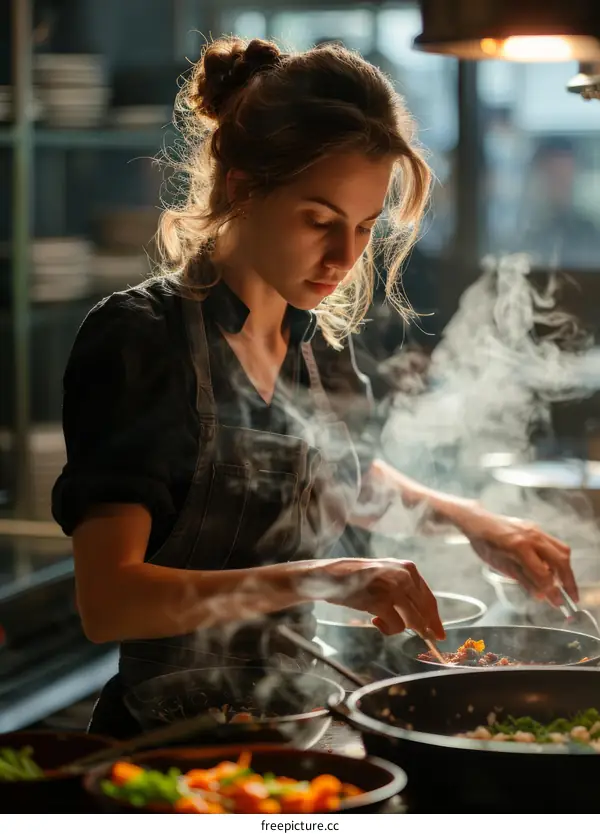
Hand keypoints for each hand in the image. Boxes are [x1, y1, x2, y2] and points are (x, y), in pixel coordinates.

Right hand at [322, 558, 444, 638]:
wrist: (332, 575)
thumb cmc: (359, 577)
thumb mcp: (387, 574)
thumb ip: (405, 589)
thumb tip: (424, 618)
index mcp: (409, 568)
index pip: (428, 598)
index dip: (435, 619)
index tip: (439, 633)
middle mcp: (405, 576)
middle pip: (424, 612)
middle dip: (424, 628)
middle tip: (426, 639)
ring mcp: (394, 589)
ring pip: (413, 621)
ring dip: (399, 628)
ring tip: (381, 622)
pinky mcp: (381, 601)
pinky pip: (396, 626)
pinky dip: (388, 629)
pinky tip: (375, 621)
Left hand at [459, 507, 576, 605]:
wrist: (479, 522)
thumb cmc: (485, 545)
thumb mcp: (501, 566)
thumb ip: (523, 580)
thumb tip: (541, 595)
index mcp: (519, 548)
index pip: (543, 573)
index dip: (551, 590)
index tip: (557, 602)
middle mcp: (532, 537)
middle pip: (560, 560)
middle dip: (569, 581)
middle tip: (571, 597)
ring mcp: (536, 530)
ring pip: (562, 550)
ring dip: (566, 569)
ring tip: (563, 585)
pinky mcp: (537, 528)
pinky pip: (555, 544)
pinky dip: (558, 559)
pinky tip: (552, 570)